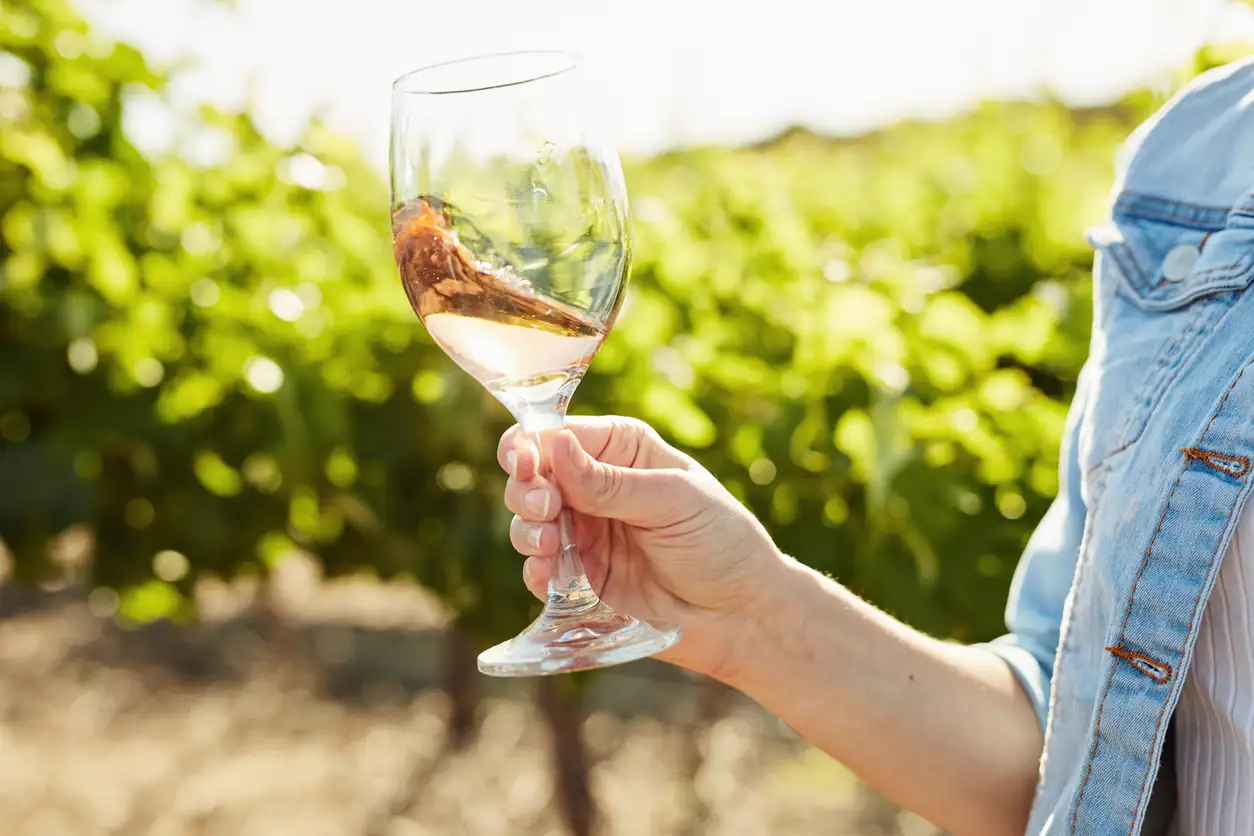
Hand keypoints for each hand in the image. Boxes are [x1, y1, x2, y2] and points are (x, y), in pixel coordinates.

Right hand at [497, 416, 788, 680]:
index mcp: (621, 449)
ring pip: (528, 522)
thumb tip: (555, 445)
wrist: (742, 615)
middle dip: (526, 492)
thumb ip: (610, 482)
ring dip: (526, 531)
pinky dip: (535, 571)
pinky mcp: (581, 578)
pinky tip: (547, 576)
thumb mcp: (672, 501)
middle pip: (532, 477)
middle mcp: (596, 486)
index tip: (526, 467)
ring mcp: (585, 533)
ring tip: (547, 546)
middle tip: (547, 512)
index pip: (558, 434)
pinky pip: (540, 570)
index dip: (531, 447)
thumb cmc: (721, 542)